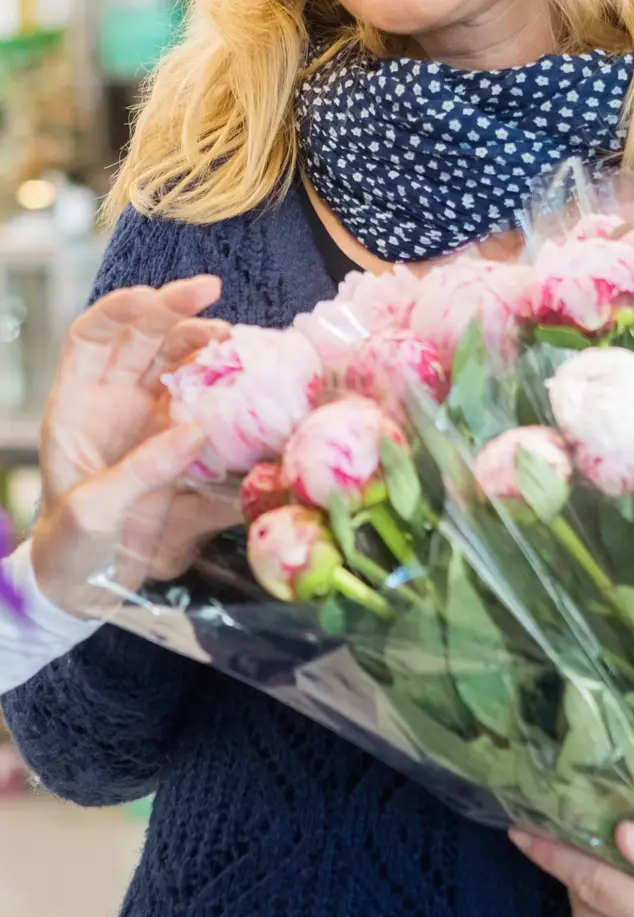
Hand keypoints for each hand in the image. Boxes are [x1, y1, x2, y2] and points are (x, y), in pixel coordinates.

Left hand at [33, 277, 239, 617]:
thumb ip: (143, 471)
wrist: (86, 584)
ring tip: (236, 343)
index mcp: (77, 408)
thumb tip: (196, 430)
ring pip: (175, 367)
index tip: (156, 299)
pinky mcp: (176, 448)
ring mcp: (147, 425)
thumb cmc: (72, 546)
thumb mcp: (97, 510)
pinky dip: (222, 394)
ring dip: (203, 348)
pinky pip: (202, 409)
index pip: (91, 338)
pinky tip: (245, 388)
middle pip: (141, 341)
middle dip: (175, 312)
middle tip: (214, 297)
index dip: (120, 311)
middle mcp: (112, 405)